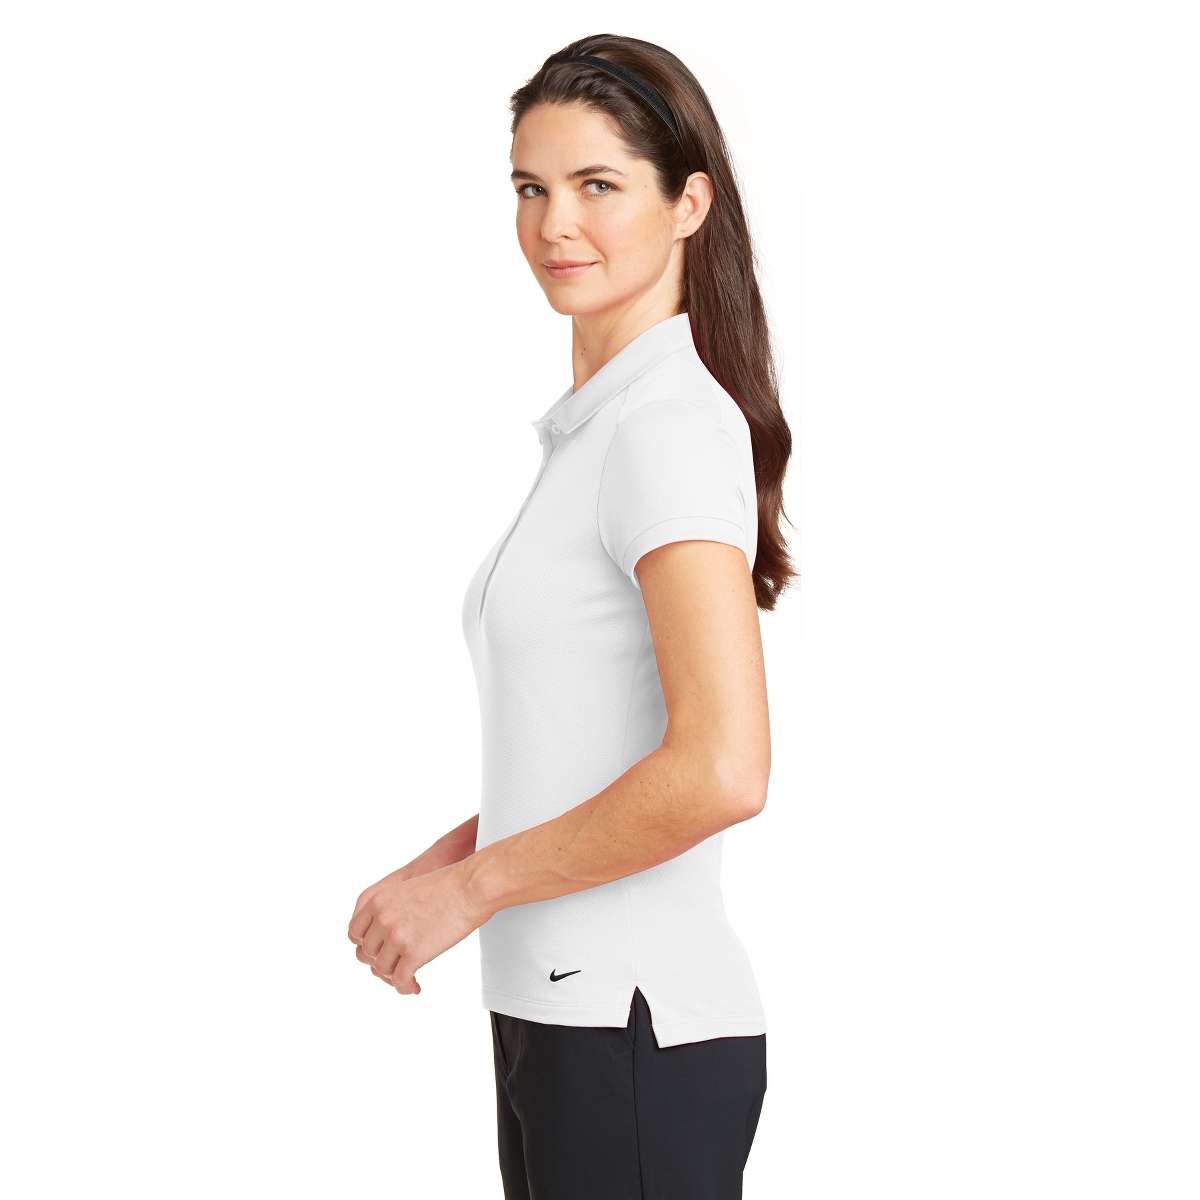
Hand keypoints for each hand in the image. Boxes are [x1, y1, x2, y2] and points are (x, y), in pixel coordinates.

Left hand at [347, 859, 483, 995]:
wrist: (471, 886)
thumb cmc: (450, 884)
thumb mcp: (408, 888)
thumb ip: (392, 908)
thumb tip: (391, 930)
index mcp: (378, 900)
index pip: (355, 932)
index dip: (366, 945)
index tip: (377, 951)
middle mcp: (382, 918)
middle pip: (367, 952)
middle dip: (381, 961)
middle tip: (395, 966)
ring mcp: (396, 937)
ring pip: (382, 969)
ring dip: (393, 976)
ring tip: (406, 978)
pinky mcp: (413, 954)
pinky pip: (400, 980)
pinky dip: (405, 987)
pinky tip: (413, 986)